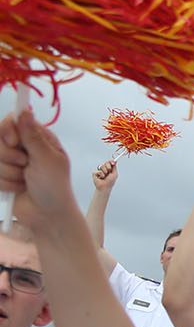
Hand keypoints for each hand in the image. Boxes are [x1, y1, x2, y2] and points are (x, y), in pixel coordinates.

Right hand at [0, 110, 79, 231]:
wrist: (47, 215)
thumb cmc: (55, 187)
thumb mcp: (47, 160)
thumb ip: (32, 136)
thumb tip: (24, 111)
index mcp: (39, 138)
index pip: (13, 120)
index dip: (8, 128)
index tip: (13, 141)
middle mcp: (24, 147)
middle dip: (9, 155)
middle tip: (25, 165)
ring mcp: (11, 162)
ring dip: (10, 172)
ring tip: (26, 180)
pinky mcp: (2, 176)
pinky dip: (5, 183)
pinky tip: (19, 188)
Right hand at [92, 160, 117, 192]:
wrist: (105, 187)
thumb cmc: (110, 182)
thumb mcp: (114, 174)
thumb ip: (114, 167)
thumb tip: (115, 161)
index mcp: (109, 169)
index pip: (109, 162)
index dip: (111, 161)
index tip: (113, 162)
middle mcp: (104, 169)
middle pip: (106, 162)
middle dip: (108, 166)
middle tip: (109, 171)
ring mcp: (99, 171)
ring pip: (101, 166)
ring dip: (105, 171)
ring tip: (105, 176)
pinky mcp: (94, 173)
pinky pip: (97, 171)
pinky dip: (100, 174)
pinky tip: (101, 177)